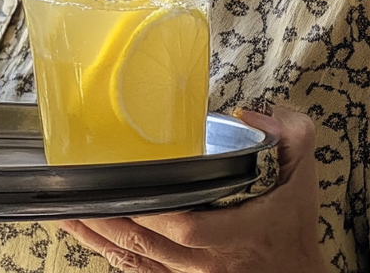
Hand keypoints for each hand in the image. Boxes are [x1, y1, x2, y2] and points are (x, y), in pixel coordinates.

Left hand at [58, 106, 324, 272]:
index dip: (152, 214)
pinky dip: (111, 255)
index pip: (186, 227)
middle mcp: (209, 261)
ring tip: (67, 214)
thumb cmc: (293, 223)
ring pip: (136, 261)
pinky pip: (139, 272)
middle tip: (77, 195)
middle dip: (109, 221)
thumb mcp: (302, 173)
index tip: (124, 188)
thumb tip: (250, 112)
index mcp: (236, 232)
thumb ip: (290, 135)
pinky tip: (86, 237)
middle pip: (148, 245)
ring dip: (100, 240)